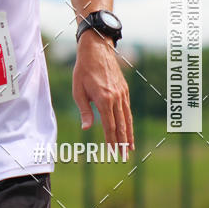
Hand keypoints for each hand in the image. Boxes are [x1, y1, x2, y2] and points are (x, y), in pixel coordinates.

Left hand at [72, 30, 133, 156]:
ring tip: (130, 147)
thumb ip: (85, 111)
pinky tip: (128, 129)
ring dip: (129, 134)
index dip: (111, 141)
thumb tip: (87, 128)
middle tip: (124, 156)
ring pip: (127, 118)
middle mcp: (116, 98)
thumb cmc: (83, 71)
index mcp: (104, 99)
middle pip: (121, 125)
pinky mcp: (124, 90)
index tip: (113, 153)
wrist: (96, 50)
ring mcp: (122, 94)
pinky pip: (127, 109)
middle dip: (122, 142)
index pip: (109, 126)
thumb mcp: (78, 91)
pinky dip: (129, 121)